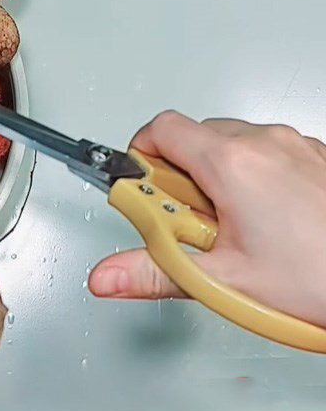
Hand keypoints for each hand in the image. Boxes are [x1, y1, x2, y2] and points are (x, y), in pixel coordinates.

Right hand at [88, 111, 325, 327]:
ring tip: (233, 228)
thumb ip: (152, 272)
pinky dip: (251, 176)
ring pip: (230, 144)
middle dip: (178, 176)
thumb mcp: (223, 280)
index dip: (140, 158)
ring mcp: (293, 146)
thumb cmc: (320, 277)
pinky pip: (265, 151)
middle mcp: (263, 142)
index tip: (144, 193)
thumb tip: (107, 275)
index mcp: (231, 162)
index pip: (159, 130)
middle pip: (192, 138)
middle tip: (190, 223)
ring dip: (215, 176)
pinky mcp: (315, 155)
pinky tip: (266, 222)